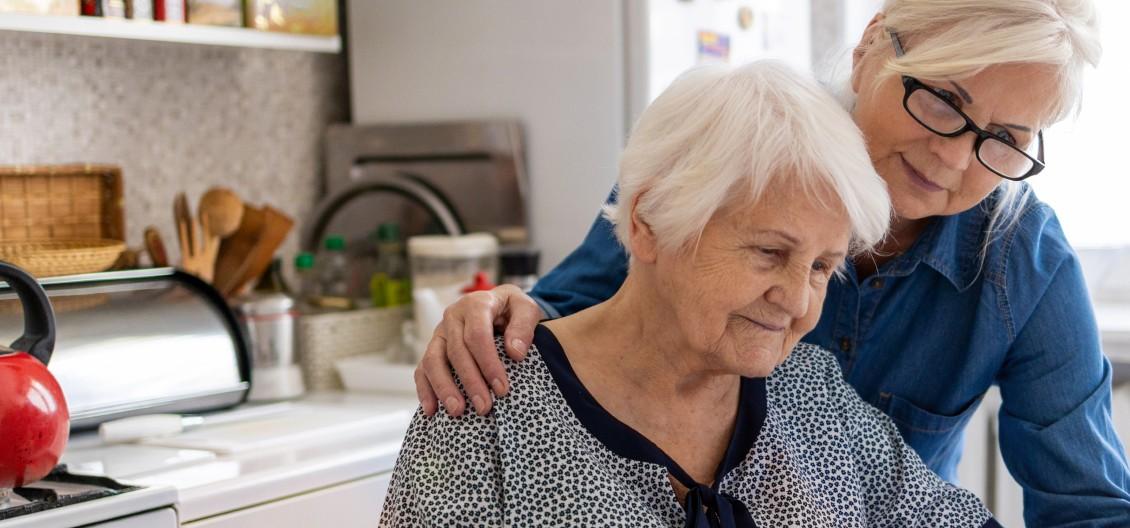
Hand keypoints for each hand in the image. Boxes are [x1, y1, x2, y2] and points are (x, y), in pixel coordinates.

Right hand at [414, 284, 541, 416]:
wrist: (500, 305)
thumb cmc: (513, 310)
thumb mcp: (527, 309)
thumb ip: (524, 326)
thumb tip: (515, 353)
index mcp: (476, 304)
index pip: (477, 336)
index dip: (488, 364)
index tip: (502, 389)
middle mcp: (453, 317)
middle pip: (456, 351)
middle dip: (470, 382)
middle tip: (484, 407)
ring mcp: (440, 333)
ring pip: (433, 360)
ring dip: (444, 388)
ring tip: (457, 412)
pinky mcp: (434, 348)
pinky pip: (422, 369)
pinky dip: (425, 390)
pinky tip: (432, 410)